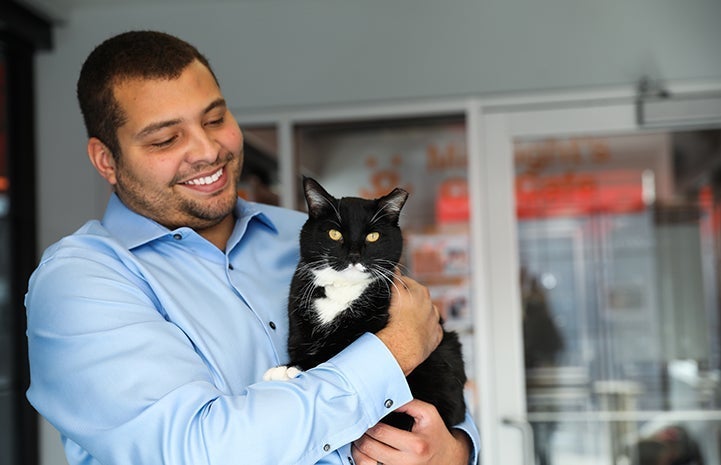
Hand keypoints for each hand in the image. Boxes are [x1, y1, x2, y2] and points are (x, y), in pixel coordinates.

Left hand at [352, 399, 470, 464]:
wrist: (448, 458)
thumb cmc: (436, 434)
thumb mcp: (428, 414)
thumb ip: (408, 403)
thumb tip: (385, 400)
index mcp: (416, 444)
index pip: (381, 432)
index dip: (369, 423)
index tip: (367, 417)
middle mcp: (407, 462)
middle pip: (370, 448)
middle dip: (361, 436)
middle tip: (359, 428)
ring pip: (367, 463)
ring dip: (359, 450)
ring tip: (360, 440)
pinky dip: (365, 461)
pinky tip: (366, 453)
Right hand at [375, 274, 441, 374]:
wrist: (404, 344)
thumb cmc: (397, 318)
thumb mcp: (393, 293)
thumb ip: (395, 279)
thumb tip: (395, 269)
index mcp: (421, 292)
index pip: (408, 283)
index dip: (398, 286)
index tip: (392, 290)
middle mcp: (430, 305)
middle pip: (418, 299)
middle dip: (409, 301)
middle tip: (396, 307)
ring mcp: (434, 321)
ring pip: (426, 315)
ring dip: (418, 316)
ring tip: (405, 321)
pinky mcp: (435, 337)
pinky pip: (431, 331)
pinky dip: (424, 331)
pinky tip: (414, 333)